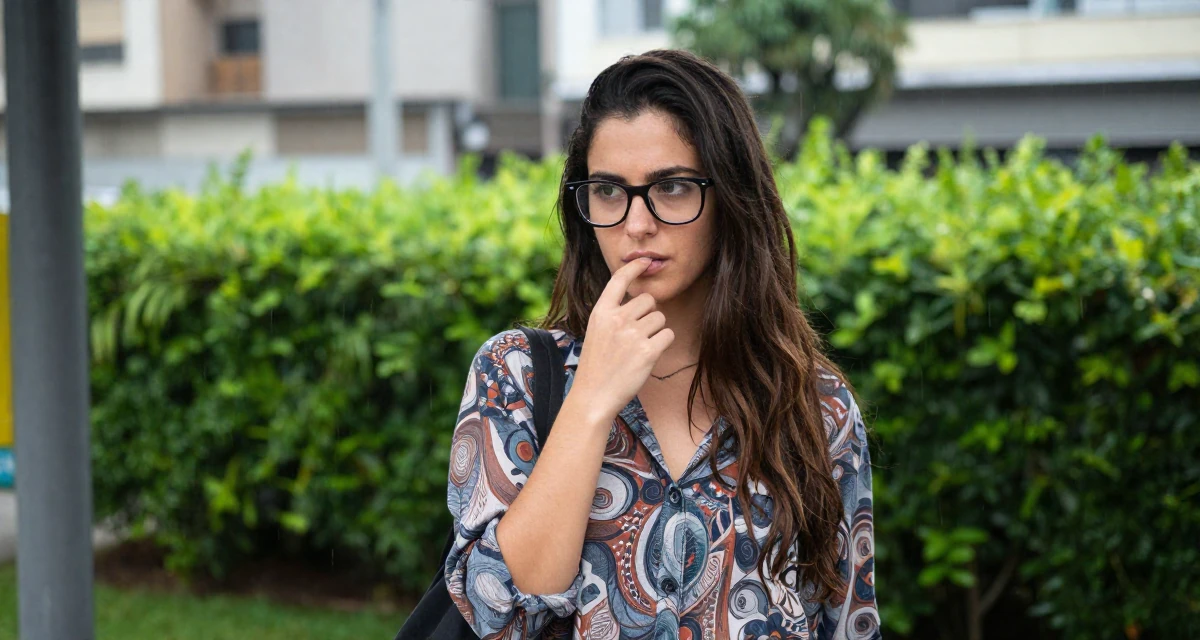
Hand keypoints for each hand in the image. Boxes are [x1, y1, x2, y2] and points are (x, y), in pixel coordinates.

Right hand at [571, 258, 674, 423]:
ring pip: (660, 318)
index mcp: (601, 312)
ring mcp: (632, 335)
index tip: (645, 260)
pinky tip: (650, 355)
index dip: (634, 267)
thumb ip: (614, 314)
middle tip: (637, 334)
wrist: (594, 396)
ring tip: (640, 347)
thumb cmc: (597, 366)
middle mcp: (616, 319)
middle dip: (648, 314)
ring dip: (656, 331)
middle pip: (649, 300)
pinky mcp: (648, 351)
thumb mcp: (597, 332)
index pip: (619, 280)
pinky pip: (668, 335)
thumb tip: (641, 300)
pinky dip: (663, 344)